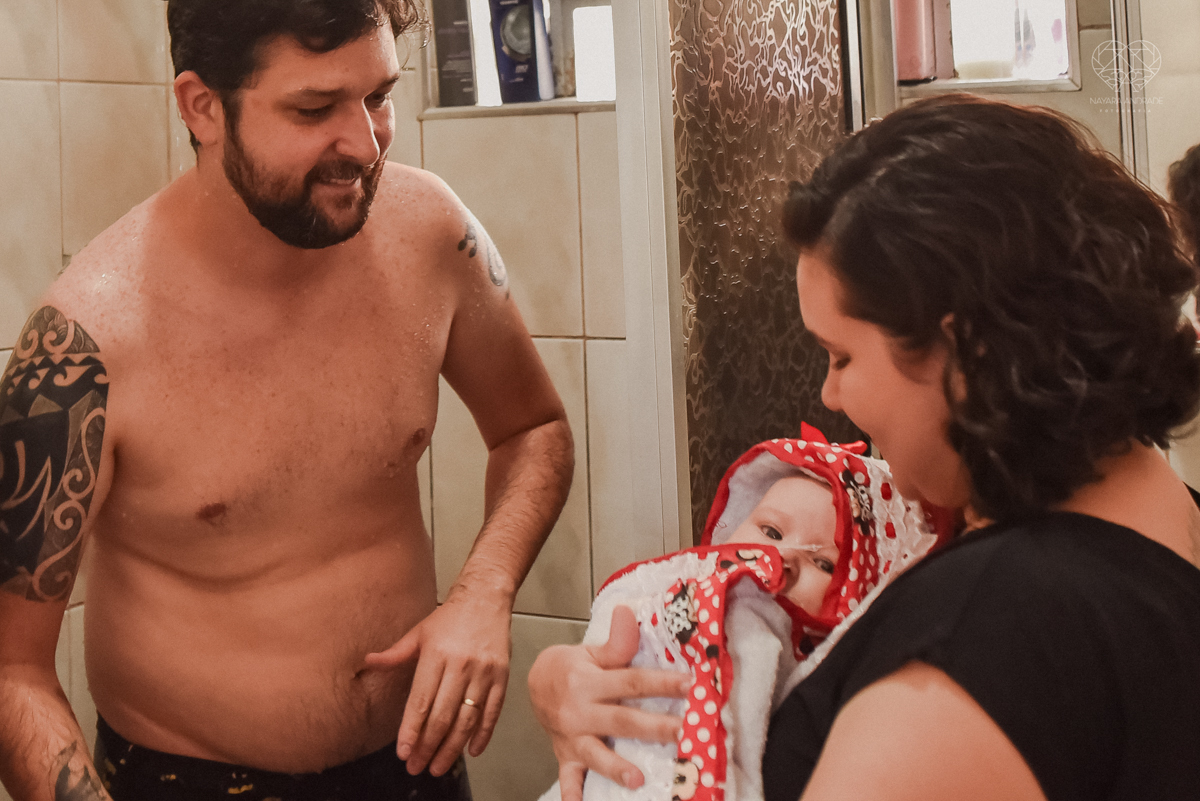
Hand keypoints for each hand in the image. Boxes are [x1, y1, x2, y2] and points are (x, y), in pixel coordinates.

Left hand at [363, 593, 510, 775]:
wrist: (486, 598)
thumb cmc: (451, 617)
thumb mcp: (419, 632)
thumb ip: (395, 654)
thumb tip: (368, 662)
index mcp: (436, 655)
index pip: (421, 701)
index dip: (412, 730)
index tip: (404, 752)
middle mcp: (461, 665)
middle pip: (443, 716)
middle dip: (428, 746)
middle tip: (417, 766)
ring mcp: (484, 672)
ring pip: (467, 719)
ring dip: (452, 747)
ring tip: (438, 766)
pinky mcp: (502, 677)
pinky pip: (492, 711)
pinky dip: (483, 734)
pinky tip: (471, 750)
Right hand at [528, 605, 690, 800]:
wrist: (535, 684)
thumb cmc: (571, 668)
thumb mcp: (590, 651)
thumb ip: (615, 642)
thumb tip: (628, 613)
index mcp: (590, 682)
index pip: (631, 682)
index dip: (662, 682)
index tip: (691, 685)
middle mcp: (581, 711)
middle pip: (623, 720)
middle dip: (655, 727)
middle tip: (683, 732)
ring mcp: (573, 737)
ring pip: (597, 753)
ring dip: (616, 767)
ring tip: (637, 777)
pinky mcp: (566, 756)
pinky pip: (569, 778)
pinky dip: (573, 794)